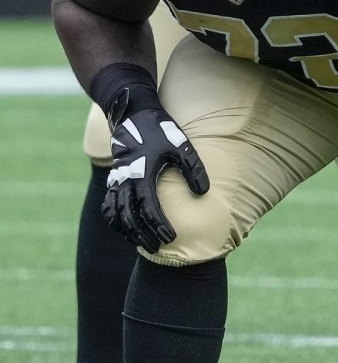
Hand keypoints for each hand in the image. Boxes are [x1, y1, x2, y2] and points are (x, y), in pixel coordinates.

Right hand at [102, 108, 208, 253]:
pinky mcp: (114, 179)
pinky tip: (126, 230)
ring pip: (116, 215)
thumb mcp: (180, 146)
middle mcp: (125, 181)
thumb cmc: (160, 130)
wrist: (133, 114)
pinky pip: (109, 206)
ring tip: (142, 243)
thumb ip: (193, 169)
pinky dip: (115, 221)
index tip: (171, 238)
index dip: (159, 225)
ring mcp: (116, 181)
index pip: (149, 209)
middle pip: (130, 217)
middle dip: (143, 235)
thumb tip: (203, 193)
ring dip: (128, 231)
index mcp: (142, 174)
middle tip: (157, 248)